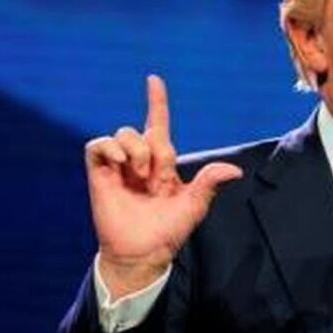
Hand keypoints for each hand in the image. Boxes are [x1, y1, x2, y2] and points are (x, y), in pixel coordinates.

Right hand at [85, 75, 241, 297]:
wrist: (143, 253)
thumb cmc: (168, 230)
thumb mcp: (194, 205)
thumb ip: (210, 183)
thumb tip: (235, 170)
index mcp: (163, 164)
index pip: (158, 125)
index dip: (156, 102)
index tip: (153, 80)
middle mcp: (140, 161)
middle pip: (143, 130)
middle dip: (152, 148)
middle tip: (154, 178)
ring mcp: (118, 167)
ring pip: (122, 133)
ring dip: (134, 149)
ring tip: (138, 175)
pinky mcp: (99, 175)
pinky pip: (97, 145)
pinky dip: (110, 147)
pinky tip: (121, 163)